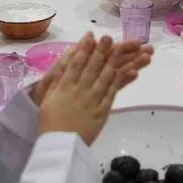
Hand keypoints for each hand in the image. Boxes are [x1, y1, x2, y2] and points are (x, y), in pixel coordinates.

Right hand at [37, 34, 153, 143]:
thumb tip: (64, 64)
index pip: (75, 63)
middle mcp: (79, 90)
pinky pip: (114, 93)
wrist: (59, 146)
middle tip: (109, 37)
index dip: (84, 48)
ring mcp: (92, 100)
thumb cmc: (50, 123)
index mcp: (64, 86)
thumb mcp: (48, 98)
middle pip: (92, 66)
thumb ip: (58, 81)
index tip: (91, 36)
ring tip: (122, 51)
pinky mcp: (102, 111)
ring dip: (115, 62)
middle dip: (101, 50)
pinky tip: (133, 72)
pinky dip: (123, 82)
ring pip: (105, 77)